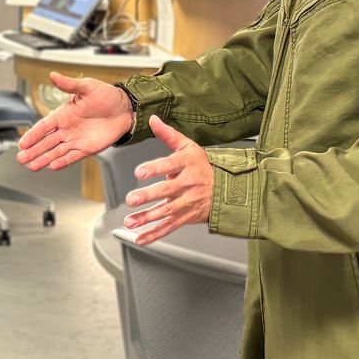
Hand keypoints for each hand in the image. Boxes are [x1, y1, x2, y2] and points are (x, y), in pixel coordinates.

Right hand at [17, 73, 133, 170]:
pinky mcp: (87, 148)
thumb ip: (69, 84)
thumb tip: (53, 75)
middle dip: (33, 150)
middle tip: (21, 158)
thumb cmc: (107, 96)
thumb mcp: (87, 87)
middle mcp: (67, 128)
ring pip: (56, 151)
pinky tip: (52, 166)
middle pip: (46, 142)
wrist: (126, 108)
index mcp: (64, 114)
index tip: (22, 143)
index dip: (33, 135)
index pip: (44, 126)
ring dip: (43, 158)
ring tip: (31, 166)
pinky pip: (72, 156)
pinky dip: (62, 162)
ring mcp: (76, 139)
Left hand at [123, 117, 213, 244]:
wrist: (227, 189)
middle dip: (148, 196)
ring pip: (166, 212)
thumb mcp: (189, 147)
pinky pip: (169, 227)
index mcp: (187, 165)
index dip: (155, 168)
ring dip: (146, 218)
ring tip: (130, 221)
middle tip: (131, 199)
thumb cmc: (204, 167)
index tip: (140, 171)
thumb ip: (168, 135)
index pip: (170, 165)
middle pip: (166, 191)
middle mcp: (187, 185)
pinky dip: (154, 235)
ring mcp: (187, 203)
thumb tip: (152, 120)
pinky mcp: (186, 217)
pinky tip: (140, 238)